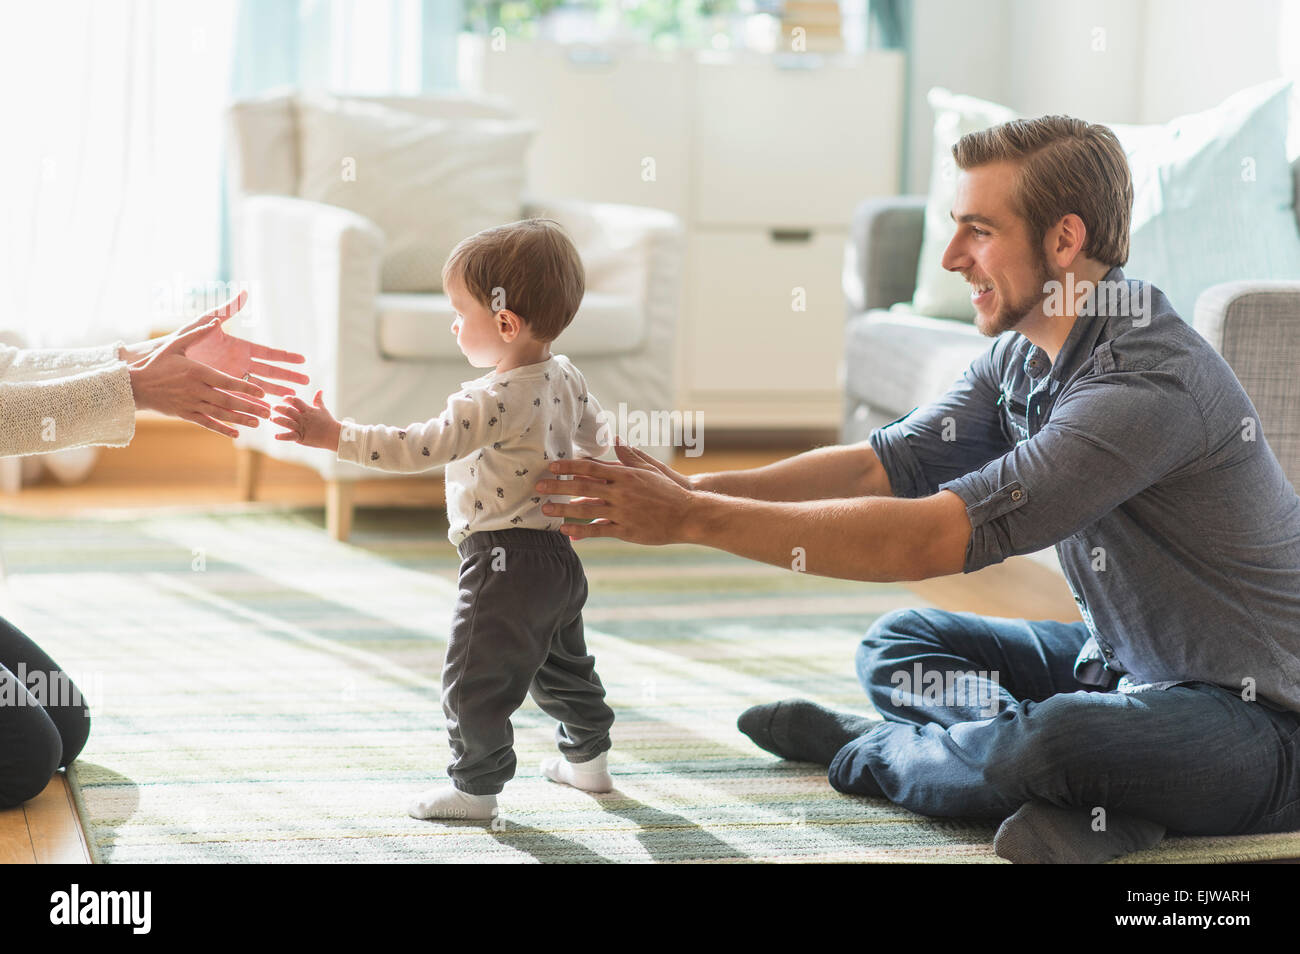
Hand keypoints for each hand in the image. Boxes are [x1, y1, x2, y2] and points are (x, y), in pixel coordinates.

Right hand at [128, 320, 270, 437]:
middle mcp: (196, 390)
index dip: (246, 388)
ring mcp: (190, 404)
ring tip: (258, 423)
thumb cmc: (157, 362)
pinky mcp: (185, 415)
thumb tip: (215, 320)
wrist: (135, 385)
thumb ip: (197, 333)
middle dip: (250, 407)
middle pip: (228, 400)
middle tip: (269, 412)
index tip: (262, 393)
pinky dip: (222, 429)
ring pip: (220, 414)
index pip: (227, 381)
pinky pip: (207, 423)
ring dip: (240, 419)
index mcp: (197, 371)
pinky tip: (237, 435)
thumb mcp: (176, 344)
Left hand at [177, 291, 309, 397]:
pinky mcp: (224, 389)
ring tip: (293, 399)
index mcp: (241, 348)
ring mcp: (233, 378)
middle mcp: (241, 364)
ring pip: (261, 388)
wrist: (168, 356)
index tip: (302, 360)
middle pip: (270, 372)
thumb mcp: (209, 321)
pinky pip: (244, 399)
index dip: (286, 357)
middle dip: (289, 378)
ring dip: (277, 393)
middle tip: (307, 382)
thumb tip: (245, 292)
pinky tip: (269, 411)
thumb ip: (228, 308)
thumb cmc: (187, 337)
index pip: (269, 354)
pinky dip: (256, 405)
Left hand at [273, 390, 342, 450]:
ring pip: (288, 422)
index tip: (283, 398)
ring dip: (279, 420)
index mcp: (308, 410)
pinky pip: (291, 436)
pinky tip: (276, 436)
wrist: (334, 435)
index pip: (296, 401)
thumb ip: (318, 400)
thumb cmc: (328, 421)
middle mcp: (303, 418)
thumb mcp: (323, 409)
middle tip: (272, 407)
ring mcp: (302, 428)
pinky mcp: (302, 437)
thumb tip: (320, 390)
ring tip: (272, 418)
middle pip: (289, 411)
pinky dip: (283, 436)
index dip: (289, 398)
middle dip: (280, 408)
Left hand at [533, 437, 694, 543]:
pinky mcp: (626, 530)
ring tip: (546, 509)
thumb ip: (630, 456)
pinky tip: (566, 531)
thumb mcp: (650, 469)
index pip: (590, 467)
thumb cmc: (669, 490)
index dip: (569, 466)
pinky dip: (582, 530)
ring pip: (586, 509)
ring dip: (563, 509)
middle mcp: (621, 492)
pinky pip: (599, 530)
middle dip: (558, 486)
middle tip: (538, 486)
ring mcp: (622, 512)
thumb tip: (617, 440)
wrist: (688, 514)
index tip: (552, 466)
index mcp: (625, 474)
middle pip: (582, 486)